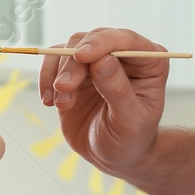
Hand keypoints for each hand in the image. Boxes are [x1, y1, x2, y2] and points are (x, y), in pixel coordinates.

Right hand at [38, 27, 167, 177]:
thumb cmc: (130, 139)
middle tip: (63, 89)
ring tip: (62, 104)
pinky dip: (46, 77)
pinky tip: (49, 101)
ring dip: (59, 73)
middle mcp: (123, 55)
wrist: (112, 155)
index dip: (102, 43)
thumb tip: (103, 60)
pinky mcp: (75, 69)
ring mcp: (97, 60)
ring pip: (70, 47)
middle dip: (74, 63)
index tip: (81, 56)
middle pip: (92, 40)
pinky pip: (54, 59)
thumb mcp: (130, 122)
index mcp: (148, 63)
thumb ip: (118, 90)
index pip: (125, 40)